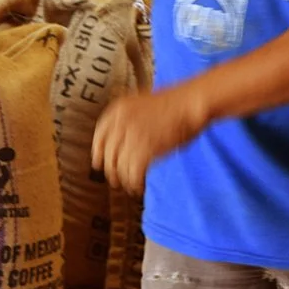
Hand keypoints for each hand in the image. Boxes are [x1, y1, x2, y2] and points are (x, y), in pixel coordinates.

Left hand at [91, 87, 205, 194]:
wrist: (191, 102)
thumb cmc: (175, 102)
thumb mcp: (142, 103)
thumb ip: (128, 118)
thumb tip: (122, 139)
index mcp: (118, 109)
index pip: (99, 136)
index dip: (98, 153)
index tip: (99, 163)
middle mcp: (120, 123)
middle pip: (107, 155)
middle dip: (111, 171)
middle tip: (115, 180)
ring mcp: (131, 137)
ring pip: (119, 167)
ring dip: (123, 180)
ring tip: (130, 185)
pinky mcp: (144, 151)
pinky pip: (133, 174)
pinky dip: (135, 183)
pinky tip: (139, 186)